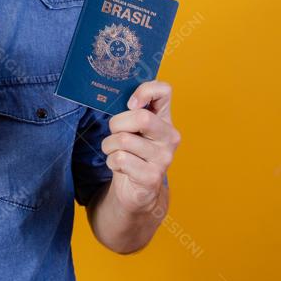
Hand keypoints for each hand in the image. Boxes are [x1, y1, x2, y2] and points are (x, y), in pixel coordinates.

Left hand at [100, 80, 179, 213]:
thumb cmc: (131, 152)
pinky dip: (111, 161)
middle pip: (141, 118)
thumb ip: (130, 111)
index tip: (130, 104)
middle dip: (117, 124)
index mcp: (165, 119)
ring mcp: (164, 158)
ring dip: (110, 146)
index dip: (144, 91)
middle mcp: (170, 137)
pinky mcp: (152, 177)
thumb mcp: (132, 128)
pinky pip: (120, 159)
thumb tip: (114, 95)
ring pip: (124, 140)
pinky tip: (120, 166)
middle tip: (115, 134)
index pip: (165, 90)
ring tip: (115, 152)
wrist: (136, 189)